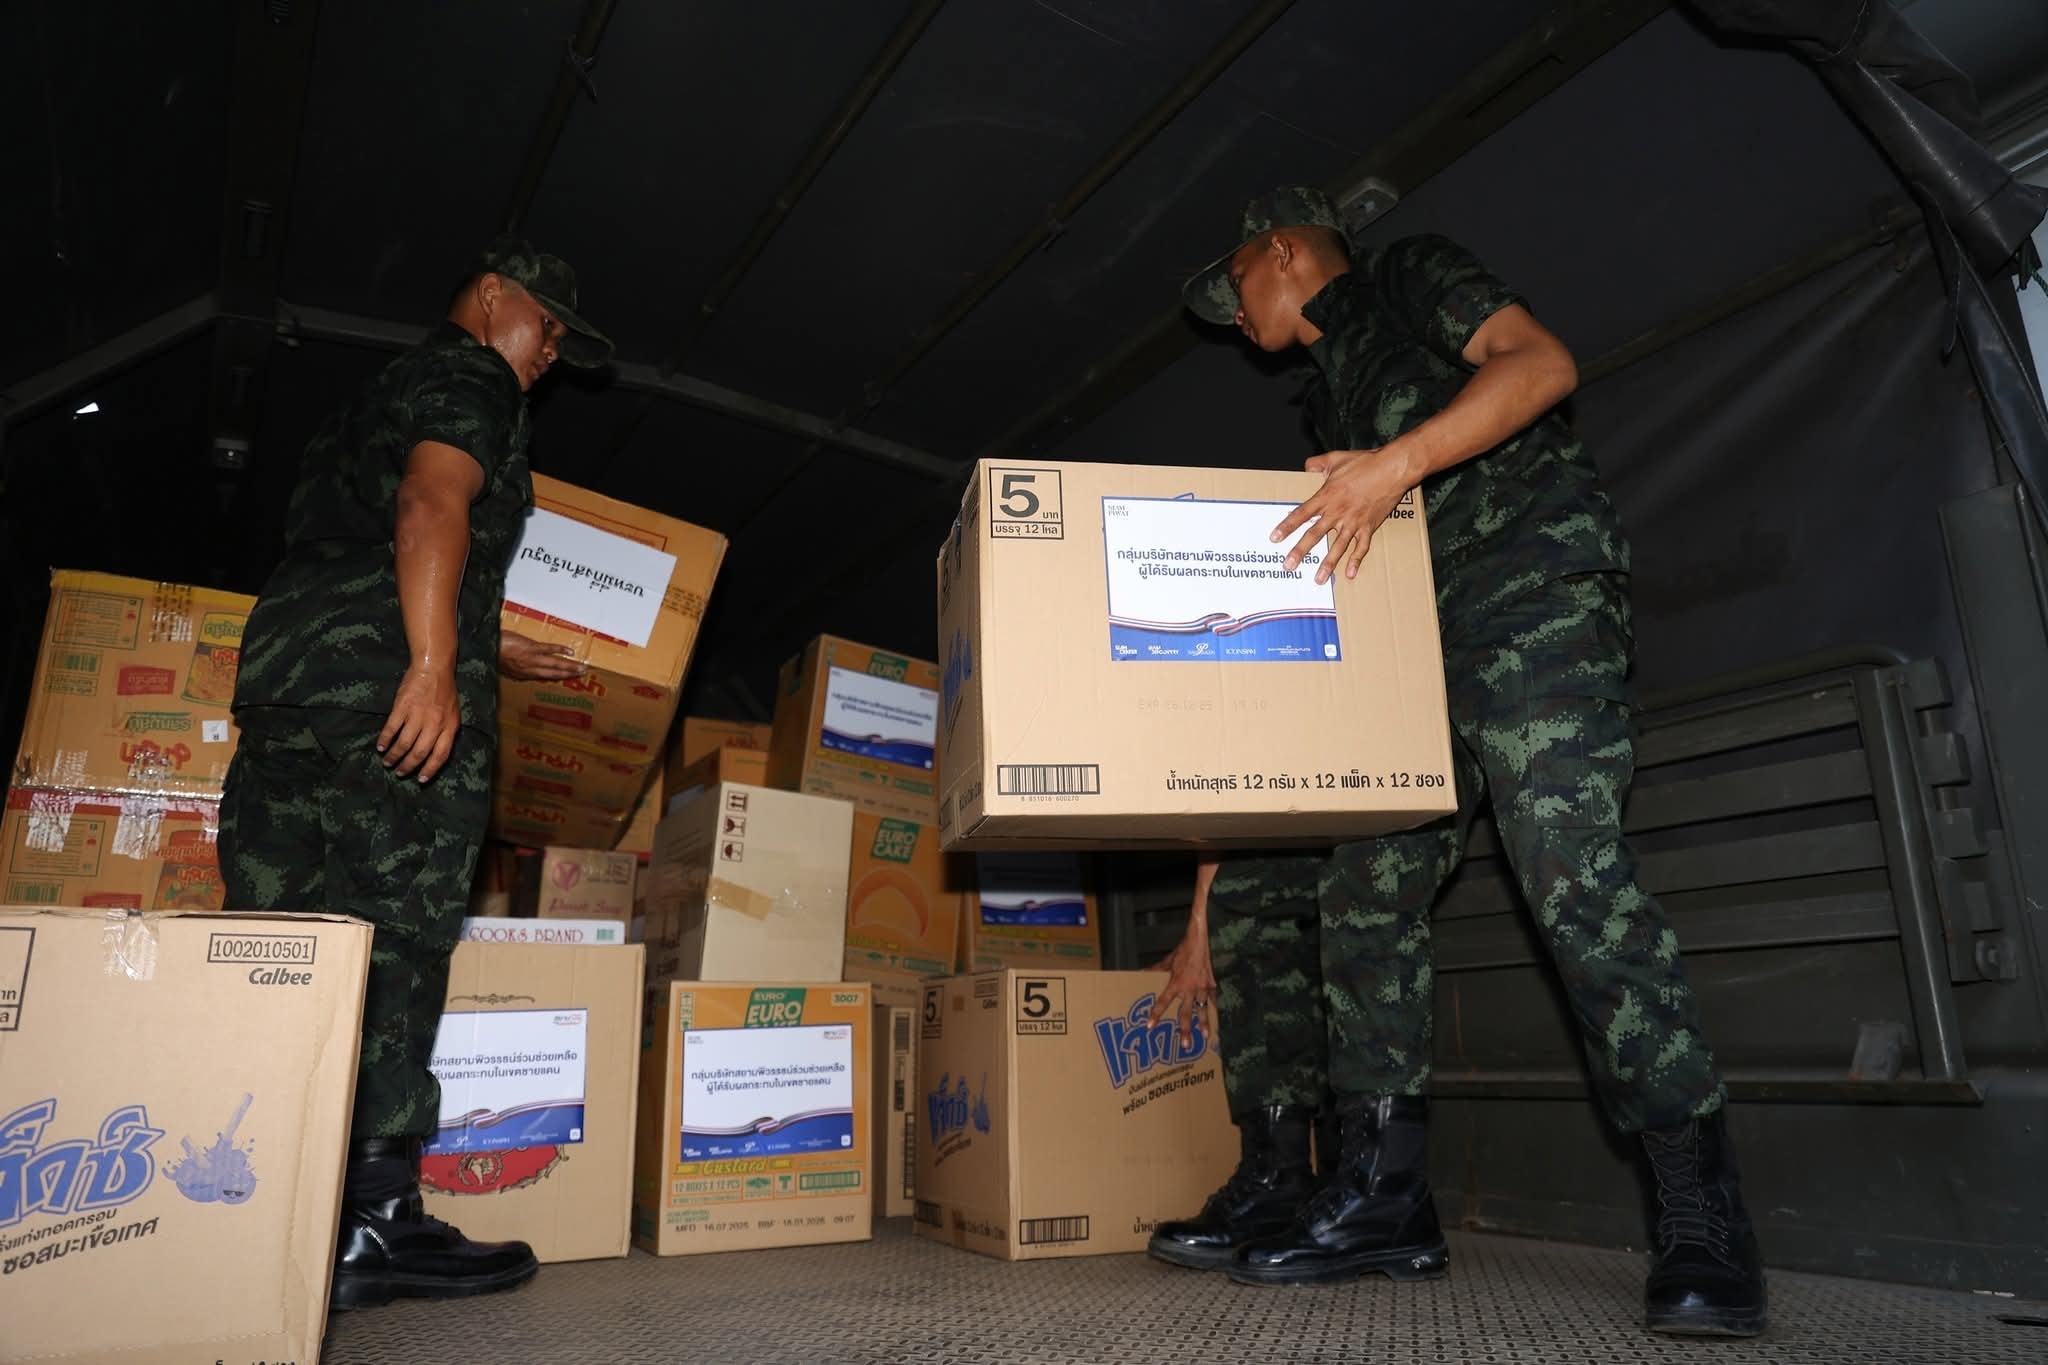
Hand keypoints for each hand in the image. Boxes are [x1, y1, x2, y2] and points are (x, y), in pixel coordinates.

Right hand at [379, 661, 461, 781]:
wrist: (434, 668)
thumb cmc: (444, 692)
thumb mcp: (453, 713)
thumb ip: (446, 731)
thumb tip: (436, 752)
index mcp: (449, 726)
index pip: (441, 755)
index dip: (430, 769)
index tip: (421, 779)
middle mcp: (435, 723)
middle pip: (420, 752)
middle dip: (409, 766)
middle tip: (400, 772)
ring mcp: (418, 715)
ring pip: (405, 743)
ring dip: (394, 755)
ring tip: (387, 762)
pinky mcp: (403, 707)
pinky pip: (392, 728)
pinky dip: (385, 740)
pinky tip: (380, 747)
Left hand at [498, 630, 584, 681]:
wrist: (487, 647)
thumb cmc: (492, 654)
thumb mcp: (501, 666)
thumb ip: (512, 669)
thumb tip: (518, 670)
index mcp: (522, 674)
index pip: (543, 677)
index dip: (556, 678)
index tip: (566, 679)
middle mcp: (530, 669)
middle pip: (553, 673)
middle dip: (569, 674)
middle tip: (582, 674)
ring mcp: (532, 659)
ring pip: (555, 664)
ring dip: (569, 667)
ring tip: (581, 667)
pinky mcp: (532, 648)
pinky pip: (550, 650)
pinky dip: (561, 651)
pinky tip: (570, 652)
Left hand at [1148, 920, 1216, 1047]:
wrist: (1200, 941)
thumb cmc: (1182, 952)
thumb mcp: (1167, 962)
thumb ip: (1154, 971)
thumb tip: (1140, 974)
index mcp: (1176, 983)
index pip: (1164, 1002)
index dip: (1156, 1014)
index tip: (1150, 1026)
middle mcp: (1190, 988)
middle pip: (1186, 1013)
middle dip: (1185, 1029)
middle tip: (1184, 1044)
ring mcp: (1203, 988)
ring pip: (1203, 1010)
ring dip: (1203, 1024)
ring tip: (1205, 1037)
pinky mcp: (1212, 985)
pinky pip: (1212, 1000)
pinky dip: (1213, 1009)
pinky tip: (1215, 1020)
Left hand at [1270, 443, 1421, 583]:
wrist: (1392, 469)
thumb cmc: (1366, 463)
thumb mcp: (1336, 459)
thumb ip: (1318, 463)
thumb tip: (1306, 466)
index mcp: (1327, 496)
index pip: (1301, 514)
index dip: (1287, 526)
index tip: (1275, 538)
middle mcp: (1337, 512)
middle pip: (1314, 535)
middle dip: (1300, 551)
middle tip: (1289, 566)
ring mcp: (1353, 522)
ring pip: (1337, 546)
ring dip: (1328, 564)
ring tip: (1319, 580)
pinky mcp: (1369, 526)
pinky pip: (1361, 547)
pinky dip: (1356, 561)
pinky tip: (1350, 574)